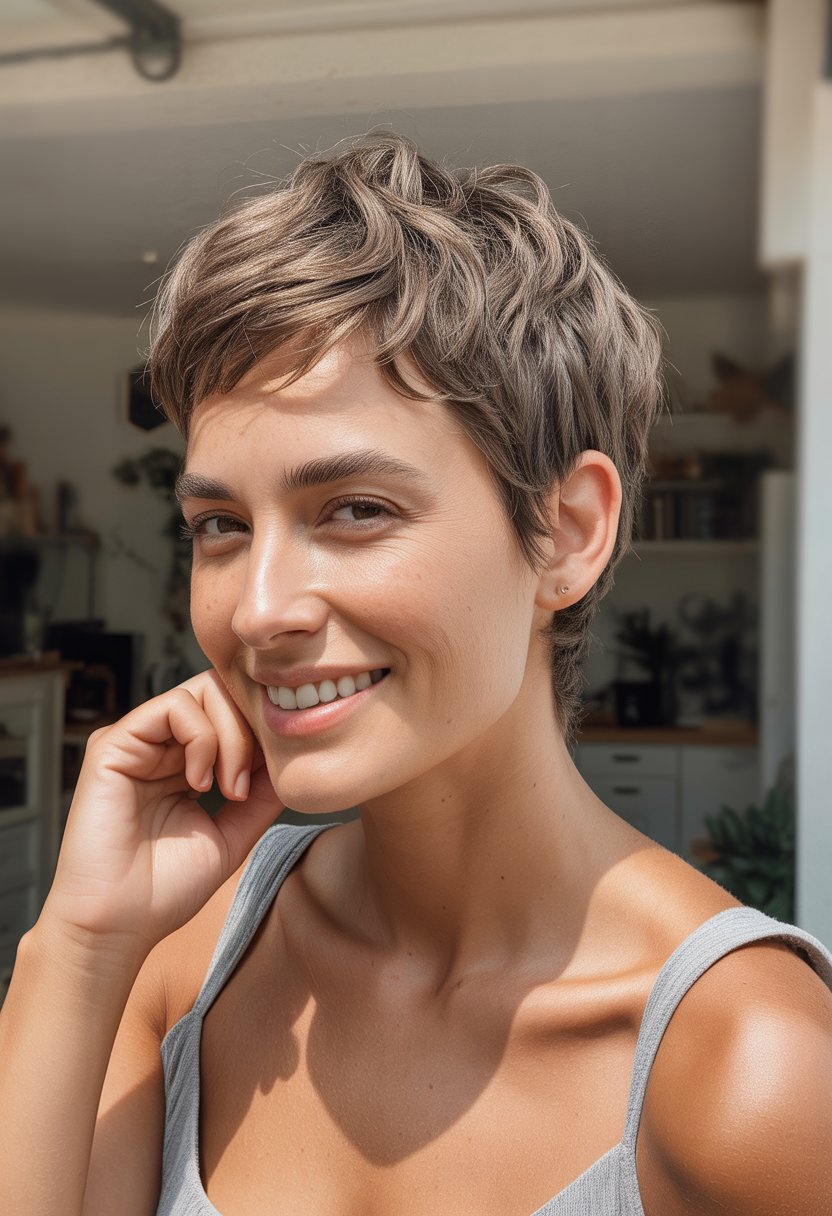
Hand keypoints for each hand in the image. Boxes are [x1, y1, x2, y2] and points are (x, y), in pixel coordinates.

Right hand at [41, 669, 282, 956]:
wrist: (119, 925)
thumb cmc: (165, 889)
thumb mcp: (233, 833)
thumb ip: (262, 793)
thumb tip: (294, 758)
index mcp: (183, 762)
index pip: (231, 712)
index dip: (262, 731)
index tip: (277, 771)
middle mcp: (158, 744)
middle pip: (221, 692)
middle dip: (250, 730)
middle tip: (246, 786)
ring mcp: (136, 740)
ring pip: (203, 692)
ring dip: (232, 738)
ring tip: (228, 789)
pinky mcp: (114, 743)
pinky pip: (174, 707)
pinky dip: (203, 739)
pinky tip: (201, 784)